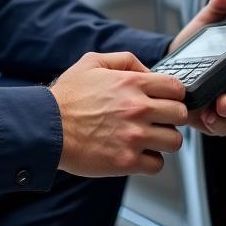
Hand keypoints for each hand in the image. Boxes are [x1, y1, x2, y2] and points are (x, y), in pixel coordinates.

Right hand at [49, 51, 186, 176]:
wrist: (45, 128)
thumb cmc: (67, 97)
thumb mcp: (92, 63)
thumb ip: (124, 60)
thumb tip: (147, 70)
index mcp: (132, 83)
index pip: (177, 88)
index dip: (173, 95)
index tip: (166, 101)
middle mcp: (137, 108)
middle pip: (181, 114)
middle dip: (172, 117)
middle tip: (158, 121)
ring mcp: (133, 136)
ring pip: (174, 141)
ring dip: (164, 141)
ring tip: (148, 139)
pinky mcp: (126, 161)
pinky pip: (157, 164)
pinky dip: (150, 161)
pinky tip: (137, 154)